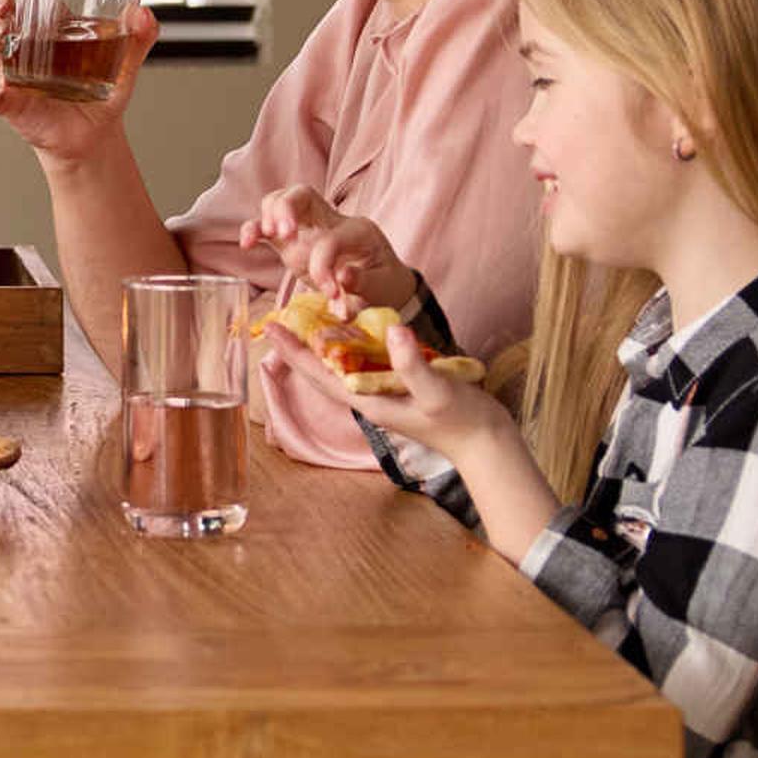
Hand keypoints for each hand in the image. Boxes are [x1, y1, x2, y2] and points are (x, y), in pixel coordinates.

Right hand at [0, 0, 155, 168]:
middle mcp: (15, 41)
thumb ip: (140, 34)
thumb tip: (141, 13)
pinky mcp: (4, 100)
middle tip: (3, 3)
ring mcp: (4, 69)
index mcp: (41, 22)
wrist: (94, 133)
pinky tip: (0, 86)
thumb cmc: (102, 90)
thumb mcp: (126, 58)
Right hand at [237, 187, 417, 319]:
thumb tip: (343, 277)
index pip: (331, 239)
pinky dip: (254, 230)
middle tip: (284, 233)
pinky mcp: (291, 242)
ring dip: (268, 215)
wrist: (381, 284)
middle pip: (303, 194)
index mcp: (358, 231)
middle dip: (288, 209)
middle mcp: (331, 221)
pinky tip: (246, 243)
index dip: (324, 267)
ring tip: (265, 234)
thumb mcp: (383, 288)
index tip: (330, 294)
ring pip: (281, 201)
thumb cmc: (382, 284)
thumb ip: (364, 283)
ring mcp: (309, 228)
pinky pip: (268, 226)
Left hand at [278, 318, 564, 559]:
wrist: (487, 442)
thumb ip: (412, 364)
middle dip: (301, 345)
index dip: (293, 351)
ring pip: (344, 364)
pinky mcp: (400, 386)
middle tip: (283, 314)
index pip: (319, 374)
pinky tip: (355, 329)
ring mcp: (384, 392)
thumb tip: (391, 331)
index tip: (270, 326)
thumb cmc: (461, 421)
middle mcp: (369, 396)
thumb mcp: (436, 391)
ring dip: (325, 343)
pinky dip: (356, 344)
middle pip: (324, 369)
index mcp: (367, 400)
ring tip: (309, 317)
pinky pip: (368, 362)